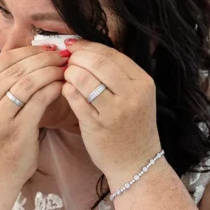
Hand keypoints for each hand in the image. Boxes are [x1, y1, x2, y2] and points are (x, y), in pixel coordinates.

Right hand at [0, 45, 66, 183]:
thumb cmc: (4, 135)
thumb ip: (8, 83)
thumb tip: (36, 54)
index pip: (5, 59)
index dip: (30, 50)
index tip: (51, 48)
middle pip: (18, 68)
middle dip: (45, 58)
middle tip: (64, 55)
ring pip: (28, 82)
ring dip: (51, 71)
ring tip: (66, 68)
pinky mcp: (16, 130)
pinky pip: (38, 100)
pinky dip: (53, 89)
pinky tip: (63, 86)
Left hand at [59, 40, 160, 183]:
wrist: (137, 163)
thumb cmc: (133, 126)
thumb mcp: (137, 96)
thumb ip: (118, 74)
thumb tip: (86, 49)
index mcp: (143, 82)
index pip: (111, 54)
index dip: (87, 46)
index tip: (74, 46)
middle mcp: (131, 95)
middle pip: (96, 62)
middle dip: (77, 58)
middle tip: (68, 61)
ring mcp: (114, 111)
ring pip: (83, 78)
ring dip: (69, 73)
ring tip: (68, 77)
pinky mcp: (96, 125)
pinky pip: (74, 97)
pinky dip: (67, 90)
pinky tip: (68, 92)